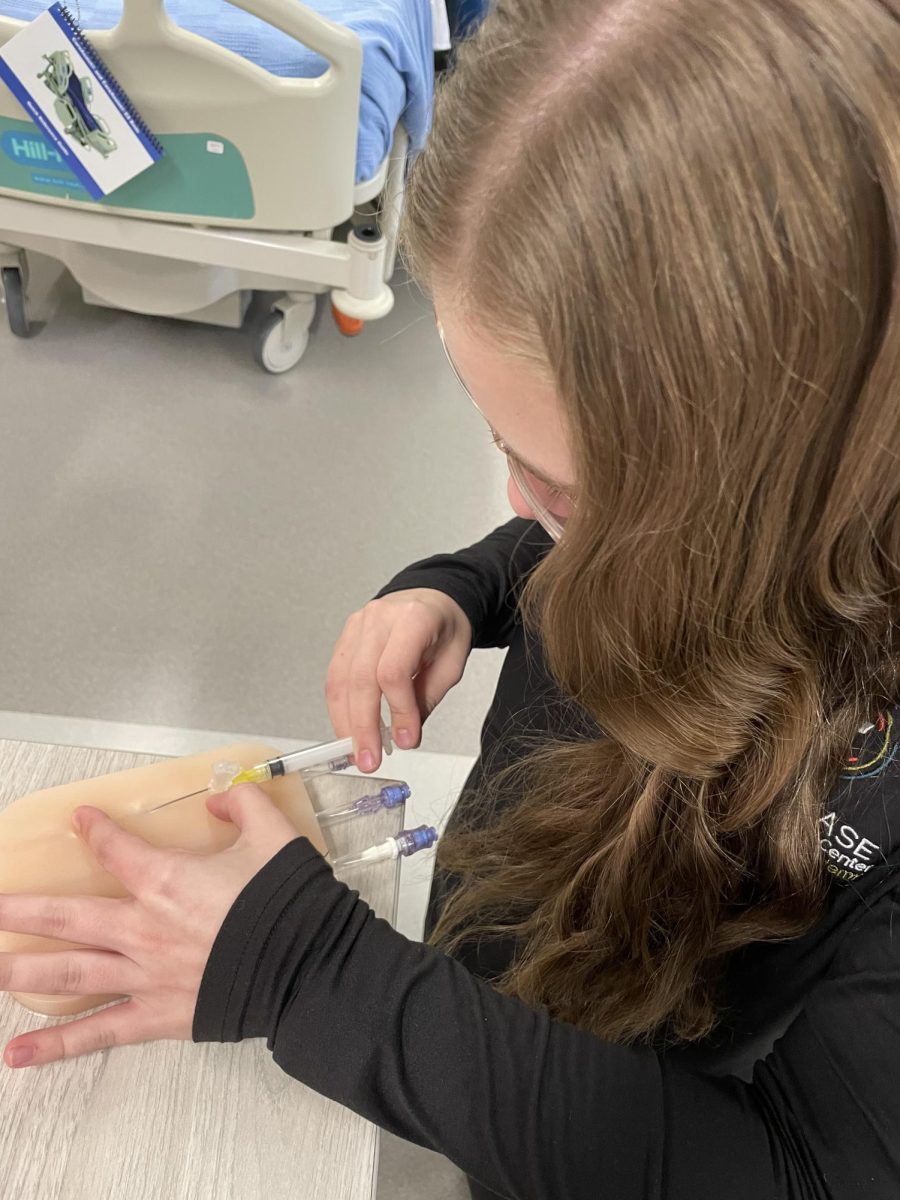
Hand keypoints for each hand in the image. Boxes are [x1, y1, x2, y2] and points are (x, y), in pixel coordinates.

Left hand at [0, 785, 297, 1067]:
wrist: (306, 964)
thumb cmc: (287, 902)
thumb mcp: (272, 834)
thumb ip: (241, 805)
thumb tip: (219, 798)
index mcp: (166, 880)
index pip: (115, 849)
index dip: (94, 831)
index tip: (80, 821)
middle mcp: (141, 927)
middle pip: (65, 915)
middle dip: (18, 910)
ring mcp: (142, 975)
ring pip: (67, 972)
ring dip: (18, 969)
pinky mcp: (154, 1016)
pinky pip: (98, 1033)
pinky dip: (56, 1046)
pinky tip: (17, 1054)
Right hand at [326, 588, 471, 770]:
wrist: (433, 598)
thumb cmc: (445, 628)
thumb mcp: (452, 664)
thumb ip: (427, 698)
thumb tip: (404, 734)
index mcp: (413, 619)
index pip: (394, 671)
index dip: (397, 710)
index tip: (406, 740)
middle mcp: (379, 618)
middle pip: (361, 678)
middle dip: (363, 726)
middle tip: (370, 759)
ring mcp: (357, 625)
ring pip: (340, 680)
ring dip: (345, 722)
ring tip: (357, 752)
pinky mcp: (345, 636)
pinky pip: (335, 677)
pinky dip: (340, 708)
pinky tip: (348, 730)